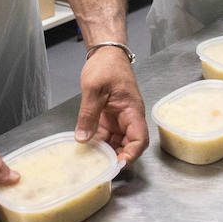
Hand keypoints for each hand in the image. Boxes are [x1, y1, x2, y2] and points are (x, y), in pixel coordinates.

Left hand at [75, 47, 147, 164]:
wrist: (105, 53)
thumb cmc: (106, 66)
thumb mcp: (94, 90)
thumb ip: (88, 115)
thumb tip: (83, 139)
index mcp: (132, 110)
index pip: (139, 138)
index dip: (131, 153)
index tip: (118, 163)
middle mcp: (129, 117)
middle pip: (130, 144)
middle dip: (119, 157)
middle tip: (103, 168)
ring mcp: (119, 118)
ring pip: (118, 141)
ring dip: (109, 152)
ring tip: (94, 162)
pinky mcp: (110, 117)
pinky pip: (108, 135)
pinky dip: (101, 143)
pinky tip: (89, 150)